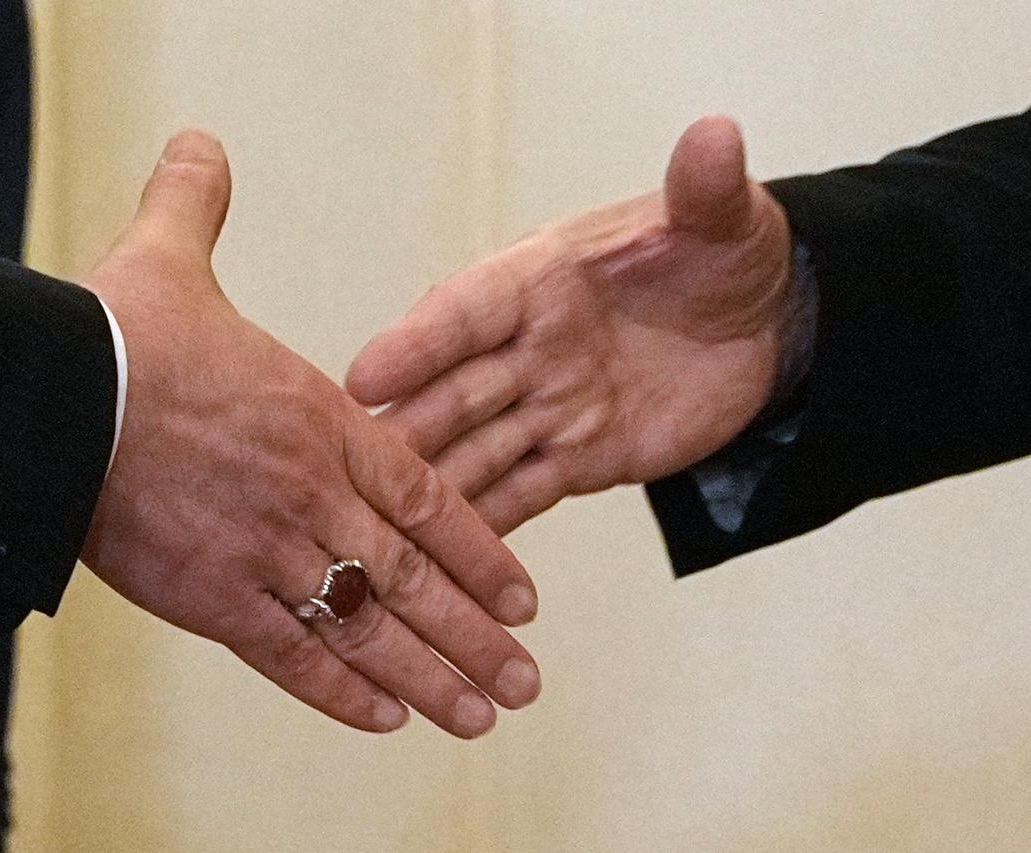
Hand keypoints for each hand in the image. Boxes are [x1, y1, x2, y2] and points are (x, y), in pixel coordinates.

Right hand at [80, 131, 539, 738]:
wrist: (47, 398)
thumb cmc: (113, 334)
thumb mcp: (167, 257)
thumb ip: (198, 207)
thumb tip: (195, 146)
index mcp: (322, 421)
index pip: (430, 498)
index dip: (481, 552)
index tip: (521, 597)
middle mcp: (314, 494)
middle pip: (415, 578)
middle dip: (476, 636)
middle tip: (524, 683)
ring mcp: (267, 550)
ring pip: (369, 627)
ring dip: (430, 677)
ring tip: (479, 717)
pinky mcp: (211, 597)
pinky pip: (292, 655)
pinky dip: (340, 692)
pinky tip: (383, 719)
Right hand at [346, 116, 794, 534]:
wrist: (766, 326)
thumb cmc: (727, 256)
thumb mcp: (723, 217)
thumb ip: (706, 189)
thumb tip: (718, 137)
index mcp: (542, 277)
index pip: (470, 309)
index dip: (419, 342)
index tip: (367, 374)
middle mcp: (529, 344)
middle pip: (455, 392)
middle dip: (405, 429)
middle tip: (345, 472)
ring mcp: (548, 406)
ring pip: (476, 451)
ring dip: (430, 489)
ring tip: (376, 531)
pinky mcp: (577, 458)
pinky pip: (521, 495)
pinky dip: (486, 528)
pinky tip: (441, 561)